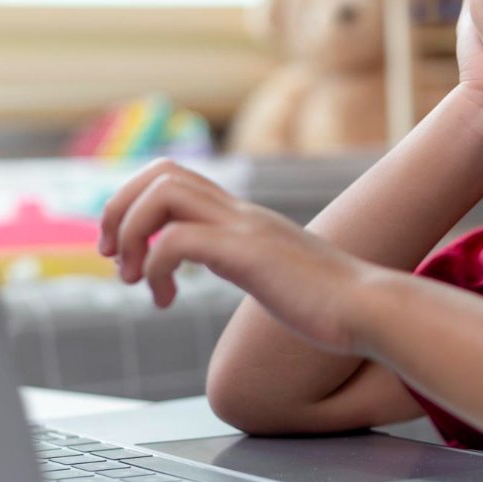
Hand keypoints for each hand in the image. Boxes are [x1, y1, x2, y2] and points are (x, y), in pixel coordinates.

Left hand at [98, 159, 382, 354]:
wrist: (368, 309)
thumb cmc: (330, 303)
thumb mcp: (279, 275)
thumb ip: (253, 263)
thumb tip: (241, 272)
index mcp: (243, 217)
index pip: (175, 176)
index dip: (134, 203)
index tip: (126, 250)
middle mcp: (240, 213)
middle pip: (160, 172)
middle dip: (119, 211)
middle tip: (114, 258)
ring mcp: (244, 229)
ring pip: (162, 194)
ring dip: (131, 233)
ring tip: (134, 278)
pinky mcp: (247, 254)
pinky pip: (177, 240)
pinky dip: (155, 266)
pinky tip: (165, 300)